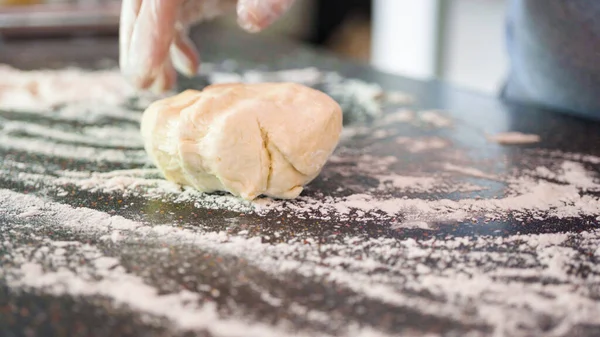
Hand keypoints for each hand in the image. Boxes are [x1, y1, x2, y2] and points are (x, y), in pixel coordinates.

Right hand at [119, 0, 295, 92]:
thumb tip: (252, 22)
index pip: (160, 0)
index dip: (149, 35)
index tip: (145, 72)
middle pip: (142, 6)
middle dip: (139, 46)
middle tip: (141, 85)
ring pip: (150, 14)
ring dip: (152, 51)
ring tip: (162, 86)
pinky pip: (171, 16)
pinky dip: (174, 43)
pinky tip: (191, 67)